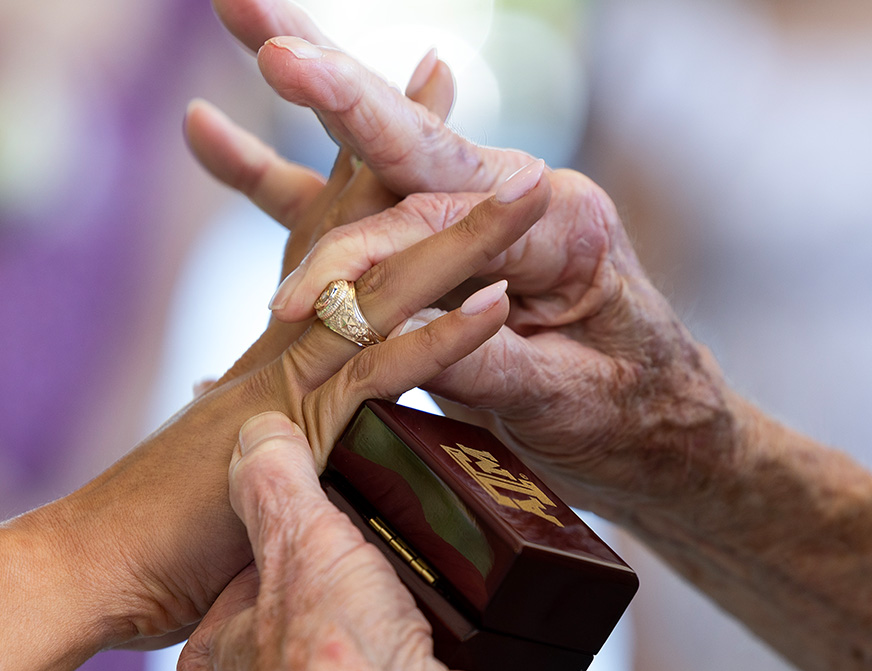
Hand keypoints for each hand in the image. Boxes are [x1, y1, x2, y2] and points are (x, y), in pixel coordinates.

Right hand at [44, 146, 549, 649]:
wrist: (88, 564)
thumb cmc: (162, 532)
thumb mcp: (242, 463)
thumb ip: (274, 430)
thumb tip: (268, 420)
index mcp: (278, 341)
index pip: (326, 234)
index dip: (362, 168)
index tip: (396, 105)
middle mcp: (284, 337)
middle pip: (354, 224)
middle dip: (404, 144)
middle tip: (444, 65)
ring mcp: (287, 376)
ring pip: (385, 285)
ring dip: (463, 235)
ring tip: (529, 182)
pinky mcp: (293, 431)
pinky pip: (377, 374)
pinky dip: (438, 339)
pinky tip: (493, 304)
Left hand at [177, 411, 528, 670]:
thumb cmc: (338, 670)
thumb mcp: (297, 544)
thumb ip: (274, 482)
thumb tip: (261, 430)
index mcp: (220, 654)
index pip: (248, 562)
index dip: (288, 519)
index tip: (320, 493)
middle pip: (314, 583)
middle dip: (348, 553)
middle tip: (376, 525)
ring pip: (366, 610)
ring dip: (396, 583)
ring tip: (417, 557)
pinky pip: (416, 638)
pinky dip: (436, 617)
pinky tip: (449, 600)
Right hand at [192, 21, 738, 517]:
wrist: (666, 429)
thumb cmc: (634, 419)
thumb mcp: (570, 401)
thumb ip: (487, 365)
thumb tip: (396, 337)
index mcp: (557, 228)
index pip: (438, 208)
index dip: (356, 216)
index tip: (287, 218)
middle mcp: (508, 200)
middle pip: (403, 137)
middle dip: (328, 79)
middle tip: (253, 12)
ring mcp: (465, 218)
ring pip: (367, 152)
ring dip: (307, 82)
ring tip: (241, 16)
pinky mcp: (429, 249)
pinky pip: (345, 205)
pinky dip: (274, 175)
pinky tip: (205, 132)